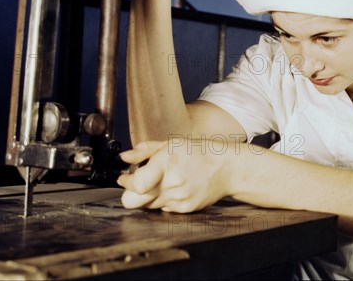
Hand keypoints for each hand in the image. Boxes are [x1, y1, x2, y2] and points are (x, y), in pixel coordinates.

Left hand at [117, 138, 231, 212]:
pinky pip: (163, 209)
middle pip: (134, 201)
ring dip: (148, 196)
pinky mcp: (186, 209)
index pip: (136, 184)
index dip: (126, 182)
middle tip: (139, 183)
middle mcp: (173, 183)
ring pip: (147, 206)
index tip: (125, 177)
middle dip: (131, 193)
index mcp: (168, 162)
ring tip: (162, 182)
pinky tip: (175, 188)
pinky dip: (164, 200)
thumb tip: (124, 157)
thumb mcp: (172, 143)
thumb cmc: (200, 153)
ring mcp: (180, 198)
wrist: (227, 168)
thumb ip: (144, 150)